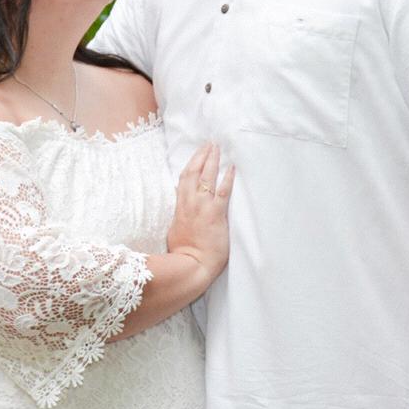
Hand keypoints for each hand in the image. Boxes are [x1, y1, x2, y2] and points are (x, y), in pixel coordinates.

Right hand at [168, 143, 235, 282]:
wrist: (190, 265)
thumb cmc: (183, 252)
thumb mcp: (176, 230)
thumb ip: (180, 216)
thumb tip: (182, 210)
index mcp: (180, 207)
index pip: (183, 179)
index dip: (191, 163)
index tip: (198, 153)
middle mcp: (190, 203)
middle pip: (194, 172)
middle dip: (202, 156)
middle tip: (210, 143)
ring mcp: (203, 207)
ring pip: (206, 177)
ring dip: (213, 160)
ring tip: (218, 148)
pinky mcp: (215, 214)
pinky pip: (223, 192)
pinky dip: (228, 178)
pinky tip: (232, 168)